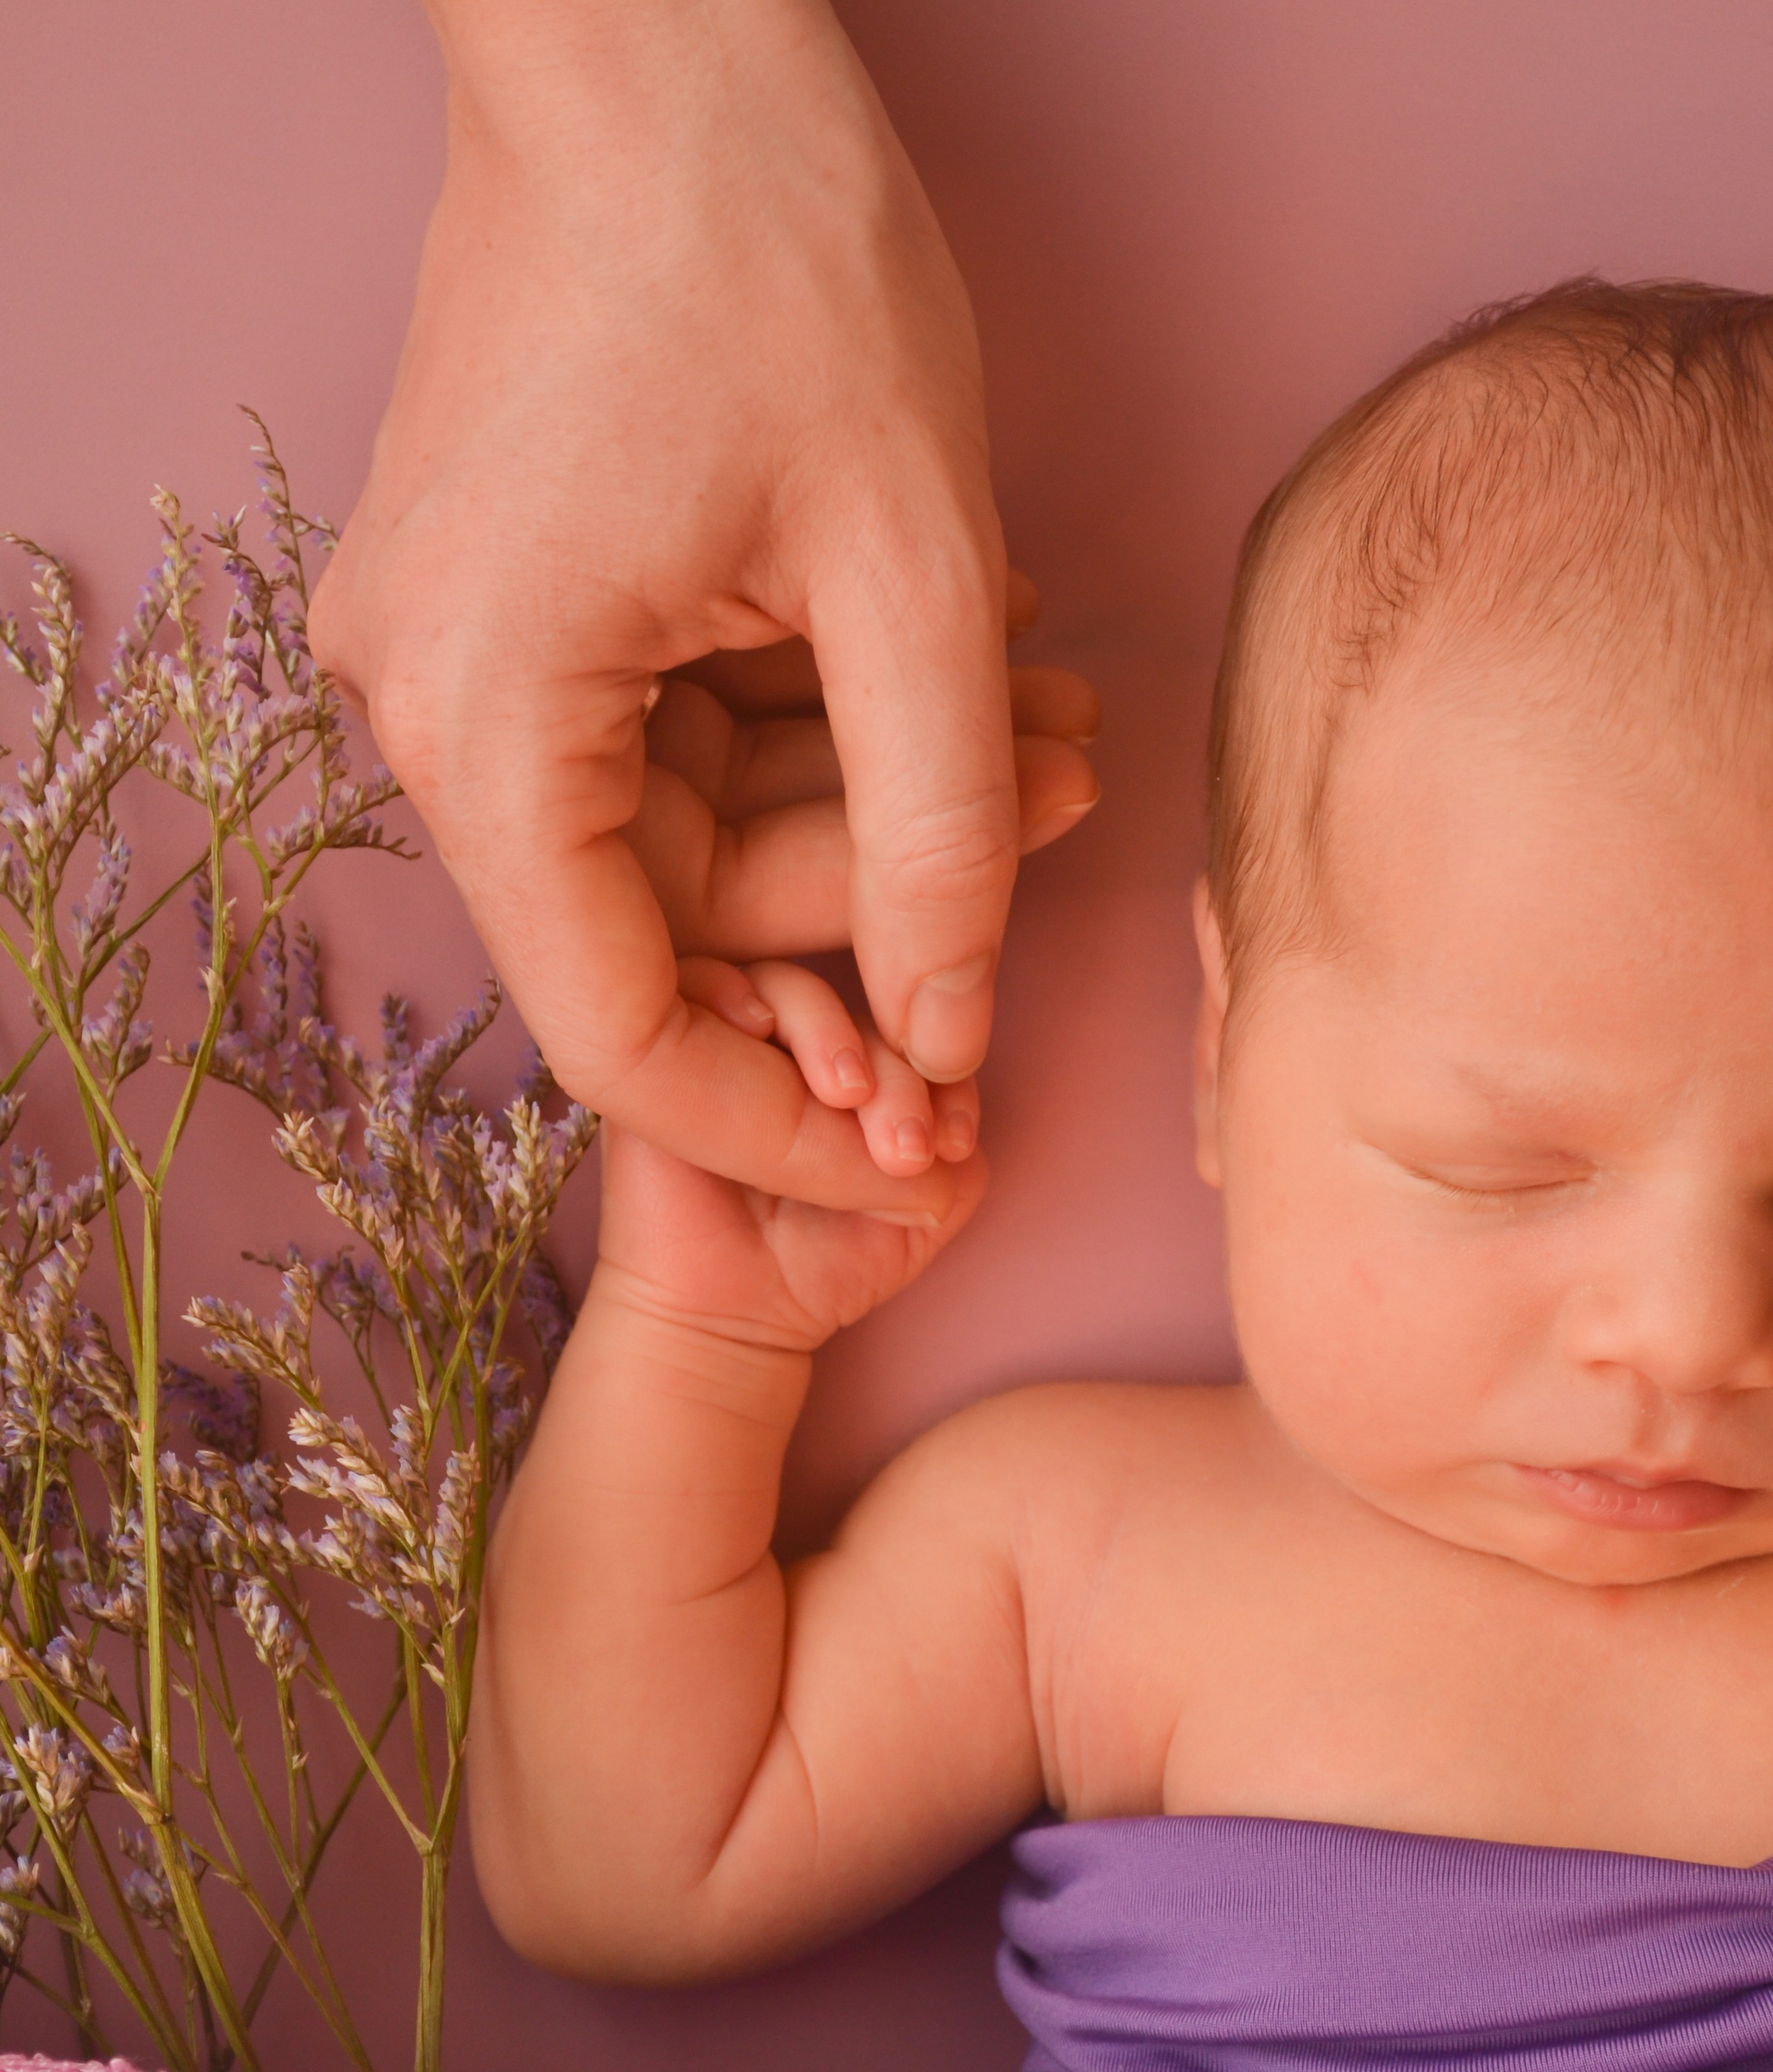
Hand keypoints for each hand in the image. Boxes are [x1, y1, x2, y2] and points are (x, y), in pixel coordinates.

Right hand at [309, 0, 1098, 1214]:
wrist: (652, 38)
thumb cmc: (766, 249)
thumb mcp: (906, 568)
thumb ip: (939, 832)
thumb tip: (947, 1039)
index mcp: (487, 728)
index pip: (617, 1029)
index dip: (776, 1122)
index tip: (915, 1161)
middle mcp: (433, 710)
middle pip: (670, 922)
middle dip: (875, 905)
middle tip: (1061, 828)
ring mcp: (461, 657)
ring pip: (687, 828)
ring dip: (870, 799)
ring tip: (1049, 722)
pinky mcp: (513, 608)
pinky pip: (671, 737)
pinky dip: (810, 725)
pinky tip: (951, 663)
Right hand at [595, 959, 988, 1356]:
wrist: (731, 1323)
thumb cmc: (820, 1269)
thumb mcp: (918, 1216)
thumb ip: (957, 1159)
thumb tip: (954, 1113)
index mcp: (855, 1074)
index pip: (910, 1036)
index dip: (941, 1077)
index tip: (953, 1144)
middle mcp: (792, 1053)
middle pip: (856, 1008)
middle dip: (897, 1073)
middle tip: (908, 1148)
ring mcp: (727, 1048)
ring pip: (786, 989)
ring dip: (830, 1036)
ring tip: (849, 1103)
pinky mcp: (663, 1051)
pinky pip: (697, 983)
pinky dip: (734, 994)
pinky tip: (762, 1035)